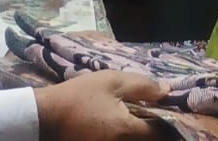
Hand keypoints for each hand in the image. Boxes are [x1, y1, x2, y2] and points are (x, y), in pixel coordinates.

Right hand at [35, 70, 166, 140]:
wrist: (43, 117)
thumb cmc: (77, 96)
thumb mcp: (110, 82)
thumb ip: (141, 86)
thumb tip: (167, 90)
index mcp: (127, 130)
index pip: (162, 133)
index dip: (172, 123)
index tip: (174, 113)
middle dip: (159, 131)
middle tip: (160, 118)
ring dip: (143, 134)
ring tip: (144, 121)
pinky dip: (128, 136)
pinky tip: (124, 126)